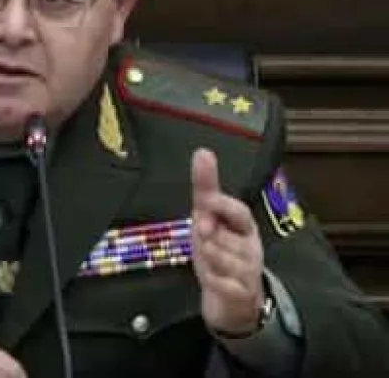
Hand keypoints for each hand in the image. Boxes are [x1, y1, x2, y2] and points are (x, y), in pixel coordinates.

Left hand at [190, 148, 264, 335]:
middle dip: (208, 236)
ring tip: (208, 261)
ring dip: (206, 258)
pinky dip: (212, 279)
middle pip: (223, 235)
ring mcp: (249, 271)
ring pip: (219, 257)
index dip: (223, 206)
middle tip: (202, 236)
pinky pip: (221, 282)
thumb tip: (202, 152)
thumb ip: (206, 191)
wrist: (234, 301)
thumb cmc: (219, 252)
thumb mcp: (208, 219)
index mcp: (244, 226)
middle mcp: (251, 246)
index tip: (204, 201)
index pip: (240, 212)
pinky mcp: (242, 294)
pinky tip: (211, 279)